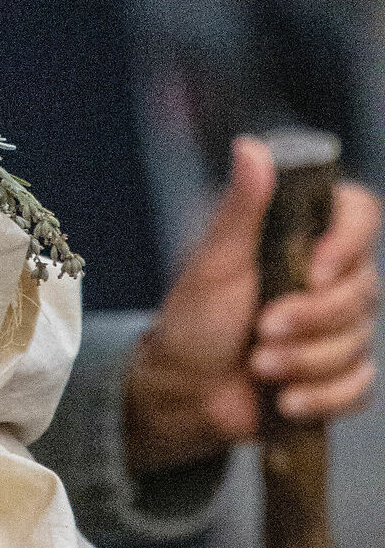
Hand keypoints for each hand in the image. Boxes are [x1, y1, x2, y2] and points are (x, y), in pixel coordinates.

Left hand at [125, 138, 379, 473]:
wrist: (183, 388)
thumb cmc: (194, 317)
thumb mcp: (215, 260)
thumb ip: (241, 207)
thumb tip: (250, 147)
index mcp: (304, 239)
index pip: (361, 214)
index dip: (350, 241)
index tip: (316, 268)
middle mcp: (330, 279)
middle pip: (363, 289)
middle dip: (310, 318)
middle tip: (261, 329)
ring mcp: (339, 328)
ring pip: (359, 343)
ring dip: (304, 362)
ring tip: (257, 365)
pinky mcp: (340, 375)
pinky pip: (359, 387)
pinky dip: (322, 397)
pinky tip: (286, 401)